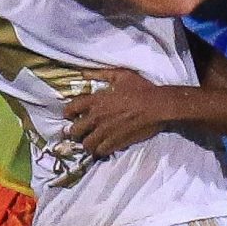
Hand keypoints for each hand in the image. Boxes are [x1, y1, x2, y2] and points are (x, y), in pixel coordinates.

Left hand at [64, 67, 179, 159]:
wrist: (158, 107)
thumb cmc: (141, 89)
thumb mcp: (121, 75)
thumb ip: (100, 74)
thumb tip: (82, 73)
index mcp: (96, 100)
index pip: (71, 109)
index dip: (68, 113)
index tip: (70, 115)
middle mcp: (96, 118)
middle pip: (74, 131)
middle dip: (75, 132)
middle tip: (81, 131)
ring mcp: (105, 132)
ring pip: (86, 144)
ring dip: (87, 143)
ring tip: (91, 142)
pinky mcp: (116, 143)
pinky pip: (100, 152)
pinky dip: (100, 151)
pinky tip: (103, 148)